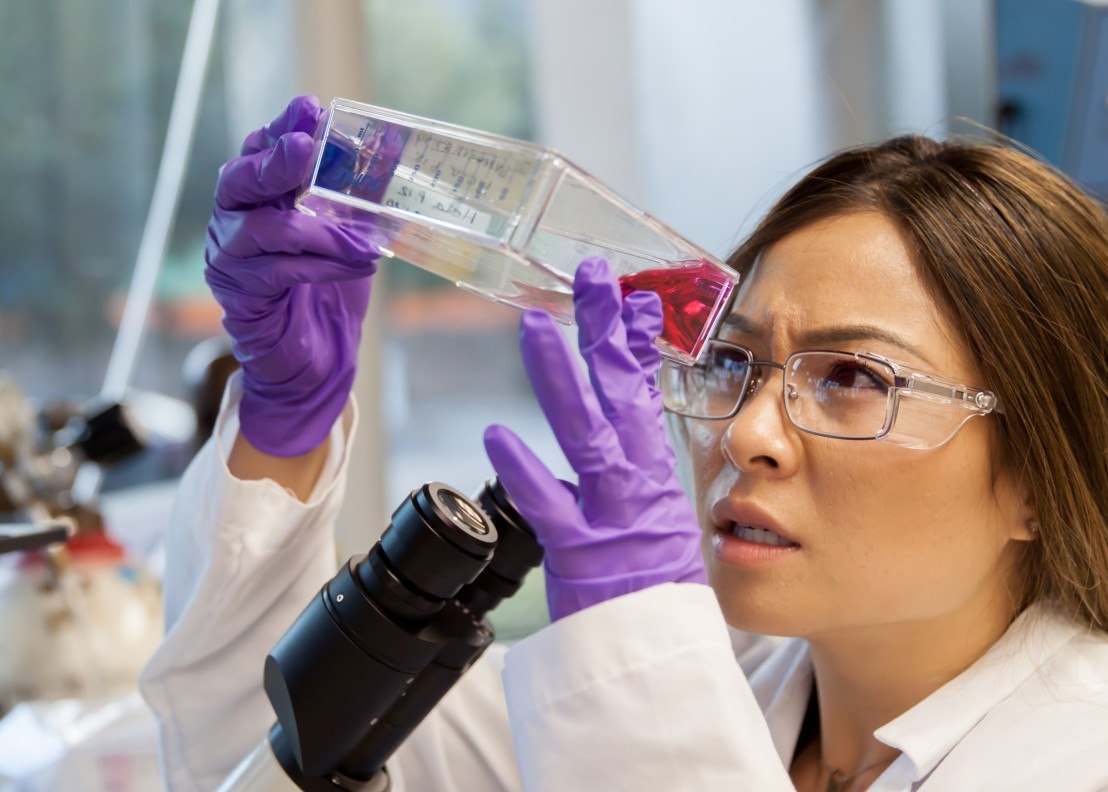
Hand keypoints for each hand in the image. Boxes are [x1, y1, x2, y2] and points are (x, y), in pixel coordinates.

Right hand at [205, 96, 379, 456]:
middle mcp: (232, 223)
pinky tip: (361, 265)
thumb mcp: (340, 235)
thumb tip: (387, 160)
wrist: (310, 362)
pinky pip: (281, 273)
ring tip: (363, 238)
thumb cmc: (324, 292)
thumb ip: (348, 200)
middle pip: (240, 180)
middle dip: (276, 162)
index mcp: (254, 198)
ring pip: (261, 228)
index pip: (258, 151)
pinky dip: (325, 265)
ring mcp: (230, 261)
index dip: (281, 128)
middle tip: (307, 148)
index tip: (311, 109)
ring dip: (318, 228)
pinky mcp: (243, 299)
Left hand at [484, 258, 704, 620]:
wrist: (658, 661)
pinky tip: (497, 435)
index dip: (637, 342)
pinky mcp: (583, 556)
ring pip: (587, 437)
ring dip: (561, 380)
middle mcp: (638, 486)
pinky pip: (548, 510)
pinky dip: (524, 471)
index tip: (632, 297)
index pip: (646, 394)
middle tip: (591, 277)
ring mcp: (612, 518)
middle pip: (622, 396)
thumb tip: (621, 428)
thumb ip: (637, 471)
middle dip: (605, 332)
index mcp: (655, 475)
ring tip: (533, 328)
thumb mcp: (659, 520)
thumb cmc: (651, 592)